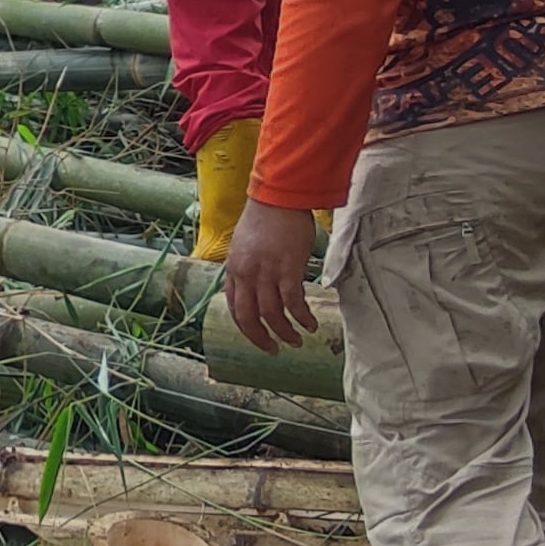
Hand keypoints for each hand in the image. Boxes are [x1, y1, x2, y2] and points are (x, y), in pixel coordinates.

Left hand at [223, 201, 323, 353]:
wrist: (279, 196)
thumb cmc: (265, 217)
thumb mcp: (245, 245)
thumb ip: (248, 268)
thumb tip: (256, 286)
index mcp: (234, 269)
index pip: (234, 308)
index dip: (246, 327)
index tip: (258, 337)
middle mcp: (246, 274)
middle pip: (249, 318)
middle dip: (261, 339)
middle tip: (274, 349)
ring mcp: (266, 272)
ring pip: (272, 314)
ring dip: (285, 332)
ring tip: (296, 340)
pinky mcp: (288, 268)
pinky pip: (293, 302)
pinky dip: (301, 317)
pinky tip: (310, 324)